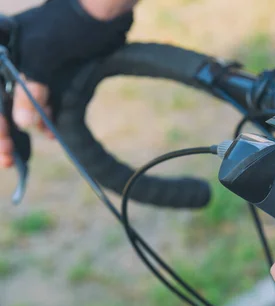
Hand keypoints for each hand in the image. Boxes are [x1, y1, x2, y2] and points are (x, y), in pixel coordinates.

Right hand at [0, 0, 133, 168]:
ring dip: (23, 130)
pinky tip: (49, 133)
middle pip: (0, 101)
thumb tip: (23, 122)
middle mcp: (9, 60)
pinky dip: (42, 118)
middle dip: (4, 132)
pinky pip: (39, 100)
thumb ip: (32, 84)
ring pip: (18, 104)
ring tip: (24, 155)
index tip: (4, 150)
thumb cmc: (72, 23)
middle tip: (11, 161)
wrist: (104, 11)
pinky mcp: (48, 74)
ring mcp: (28, 67)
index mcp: (0, 51)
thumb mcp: (47, 52)